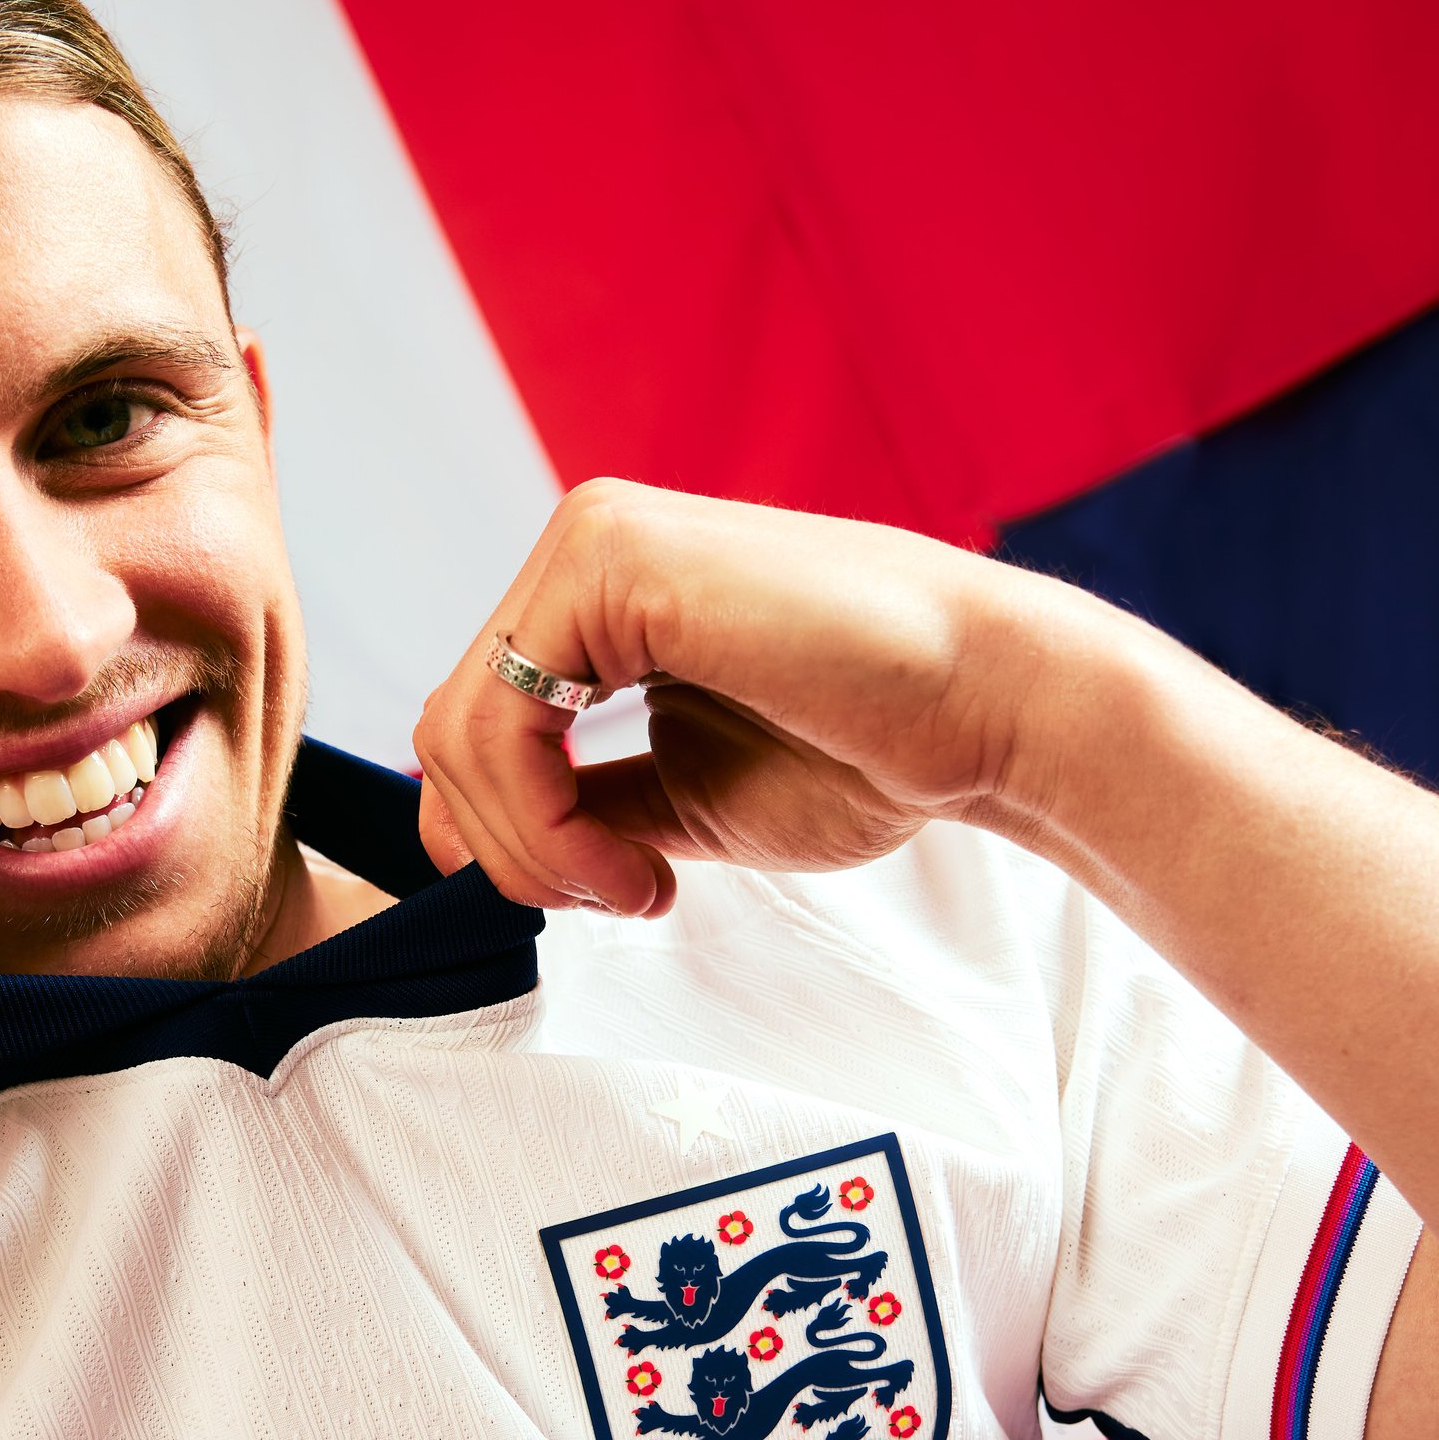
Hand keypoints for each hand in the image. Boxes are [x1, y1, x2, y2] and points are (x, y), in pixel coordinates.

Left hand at [412, 484, 1054, 913]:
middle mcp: (583, 550)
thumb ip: (579, 806)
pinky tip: (631, 865)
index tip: (610, 893)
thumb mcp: (678, 795)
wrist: (986, 712)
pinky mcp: (610, 559)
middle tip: (620, 898)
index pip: (476, 726)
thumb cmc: (869, 752)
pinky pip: (500, 722)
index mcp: (599, 595)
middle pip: (451, 731)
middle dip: (515, 852)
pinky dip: (541, 824)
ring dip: (532, 850)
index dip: (510, 839)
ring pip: (460, 731)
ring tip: (633, 888)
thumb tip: (474, 847)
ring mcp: (591, 541)